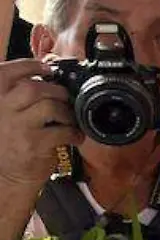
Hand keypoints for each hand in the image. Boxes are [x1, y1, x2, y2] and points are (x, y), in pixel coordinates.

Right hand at [0, 57, 74, 187]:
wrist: (6, 174)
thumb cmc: (10, 139)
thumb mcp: (6, 113)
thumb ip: (18, 94)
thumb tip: (47, 72)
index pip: (7, 72)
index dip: (30, 65)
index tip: (47, 68)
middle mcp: (1, 109)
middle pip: (33, 88)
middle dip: (55, 90)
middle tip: (64, 98)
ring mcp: (17, 126)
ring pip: (50, 106)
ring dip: (66, 112)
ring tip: (68, 120)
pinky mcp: (33, 144)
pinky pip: (62, 130)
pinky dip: (73, 132)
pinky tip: (73, 136)